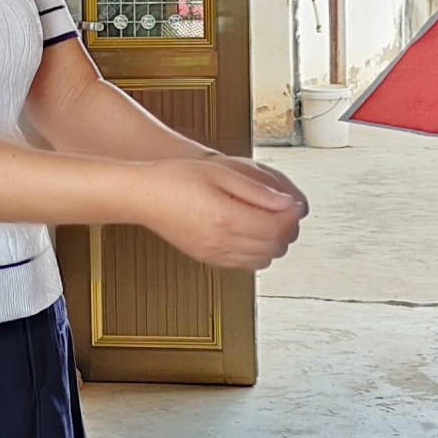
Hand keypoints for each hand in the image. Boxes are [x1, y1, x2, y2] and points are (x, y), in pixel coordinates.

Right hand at [144, 157, 305, 269]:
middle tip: (286, 211)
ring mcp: (215, 254)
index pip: (277, 228)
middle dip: (288, 229)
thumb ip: (256, 190)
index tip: (294, 203)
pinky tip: (252, 235)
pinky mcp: (209, 259)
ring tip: (271, 221)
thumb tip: (285, 202)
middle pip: (274, 246)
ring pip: (263, 259)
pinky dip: (258, 253)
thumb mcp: (220, 173)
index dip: (292, 216)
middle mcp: (223, 241)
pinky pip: (246, 265)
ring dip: (275, 243)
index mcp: (227, 218)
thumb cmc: (174, 179)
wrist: (144, 196)